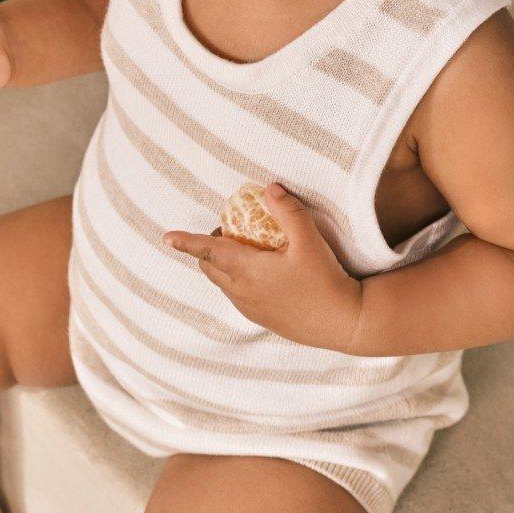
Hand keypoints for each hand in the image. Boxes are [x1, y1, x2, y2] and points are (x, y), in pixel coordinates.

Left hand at [164, 183, 363, 350]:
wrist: (346, 324)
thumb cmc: (327, 281)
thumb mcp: (310, 241)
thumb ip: (289, 212)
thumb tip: (269, 189)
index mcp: (247, 271)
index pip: (208, 251)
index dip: (187, 242)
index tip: (167, 237)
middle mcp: (242, 292)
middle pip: (210, 266)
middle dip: (209, 247)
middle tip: (231, 230)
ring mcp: (250, 308)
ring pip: (222, 282)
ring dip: (223, 264)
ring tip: (249, 249)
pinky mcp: (262, 319)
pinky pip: (236, 295)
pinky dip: (236, 279)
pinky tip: (263, 272)